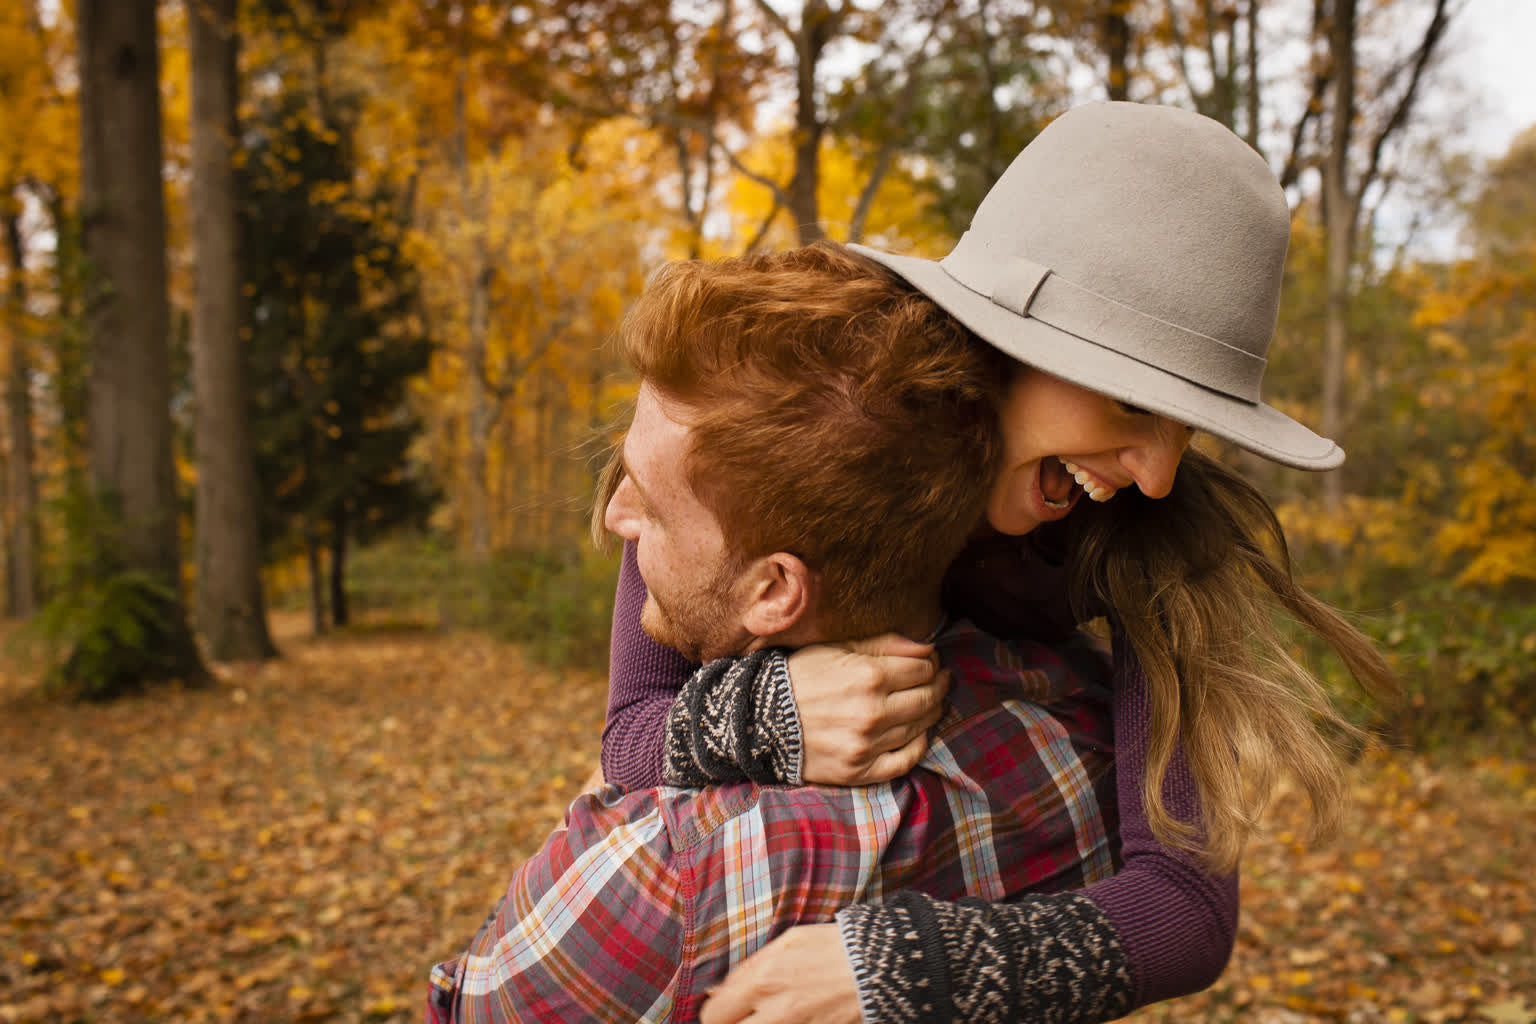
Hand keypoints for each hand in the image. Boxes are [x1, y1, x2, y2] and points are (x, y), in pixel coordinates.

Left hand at [700, 924, 860, 1023]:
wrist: (882, 966)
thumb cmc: (835, 948)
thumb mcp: (789, 942)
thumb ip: (751, 968)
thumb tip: (717, 991)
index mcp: (763, 979)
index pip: (714, 1014)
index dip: (716, 1013)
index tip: (725, 1010)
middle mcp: (775, 1009)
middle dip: (732, 1023)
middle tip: (744, 1016)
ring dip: (759, 1023)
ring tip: (771, 1014)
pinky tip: (791, 1020)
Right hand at [789, 634, 948, 785]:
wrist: (760, 718)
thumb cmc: (800, 677)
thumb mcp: (837, 648)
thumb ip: (884, 644)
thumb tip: (926, 645)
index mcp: (869, 676)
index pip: (923, 667)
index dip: (931, 662)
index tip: (929, 661)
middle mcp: (873, 712)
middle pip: (928, 697)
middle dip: (938, 684)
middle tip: (939, 680)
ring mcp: (867, 744)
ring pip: (921, 727)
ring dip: (932, 712)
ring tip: (930, 702)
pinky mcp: (860, 770)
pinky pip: (905, 760)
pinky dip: (918, 746)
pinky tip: (918, 733)